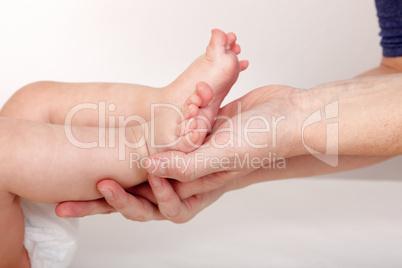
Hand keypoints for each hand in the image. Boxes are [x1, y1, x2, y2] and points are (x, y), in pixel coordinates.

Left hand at [56, 85, 301, 220]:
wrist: (288, 114)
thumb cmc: (267, 140)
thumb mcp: (224, 155)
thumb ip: (187, 166)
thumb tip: (148, 169)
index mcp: (201, 190)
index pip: (159, 208)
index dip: (133, 199)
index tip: (113, 180)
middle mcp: (193, 176)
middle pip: (144, 194)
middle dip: (109, 199)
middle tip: (73, 201)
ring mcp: (191, 155)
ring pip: (148, 169)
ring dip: (120, 171)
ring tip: (88, 173)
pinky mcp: (191, 135)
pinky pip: (161, 143)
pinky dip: (142, 142)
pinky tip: (121, 140)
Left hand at [145, 84, 300, 181]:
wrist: (291, 113)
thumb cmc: (264, 139)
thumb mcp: (222, 155)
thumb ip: (185, 166)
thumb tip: (149, 167)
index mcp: (204, 179)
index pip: (167, 192)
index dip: (152, 184)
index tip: (147, 159)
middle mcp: (203, 163)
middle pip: (168, 164)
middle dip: (161, 148)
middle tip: (166, 128)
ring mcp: (207, 142)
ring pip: (178, 136)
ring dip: (180, 119)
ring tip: (194, 103)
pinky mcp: (213, 122)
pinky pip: (192, 117)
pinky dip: (193, 104)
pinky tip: (199, 92)